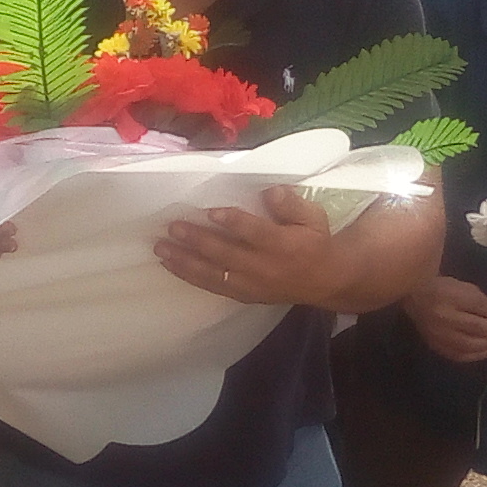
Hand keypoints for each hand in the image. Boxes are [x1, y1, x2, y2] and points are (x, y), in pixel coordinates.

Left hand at [156, 185, 341, 309]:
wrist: (325, 280)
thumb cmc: (315, 241)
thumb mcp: (313, 216)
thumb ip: (291, 203)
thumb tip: (269, 191)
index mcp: (284, 244)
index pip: (255, 233)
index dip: (233, 222)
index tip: (211, 212)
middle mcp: (264, 267)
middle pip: (226, 254)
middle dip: (198, 240)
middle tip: (173, 227)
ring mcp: (252, 284)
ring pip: (213, 274)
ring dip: (185, 261)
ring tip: (161, 247)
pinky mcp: (243, 295)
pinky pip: (212, 287)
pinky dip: (189, 276)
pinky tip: (170, 264)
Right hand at [401, 274, 486, 364]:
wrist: (413, 297)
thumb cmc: (442, 288)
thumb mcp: (464, 287)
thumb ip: (483, 301)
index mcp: (452, 296)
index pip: (482, 307)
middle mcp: (445, 316)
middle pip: (479, 327)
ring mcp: (439, 333)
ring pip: (471, 344)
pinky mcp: (435, 345)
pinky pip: (459, 355)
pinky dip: (477, 355)